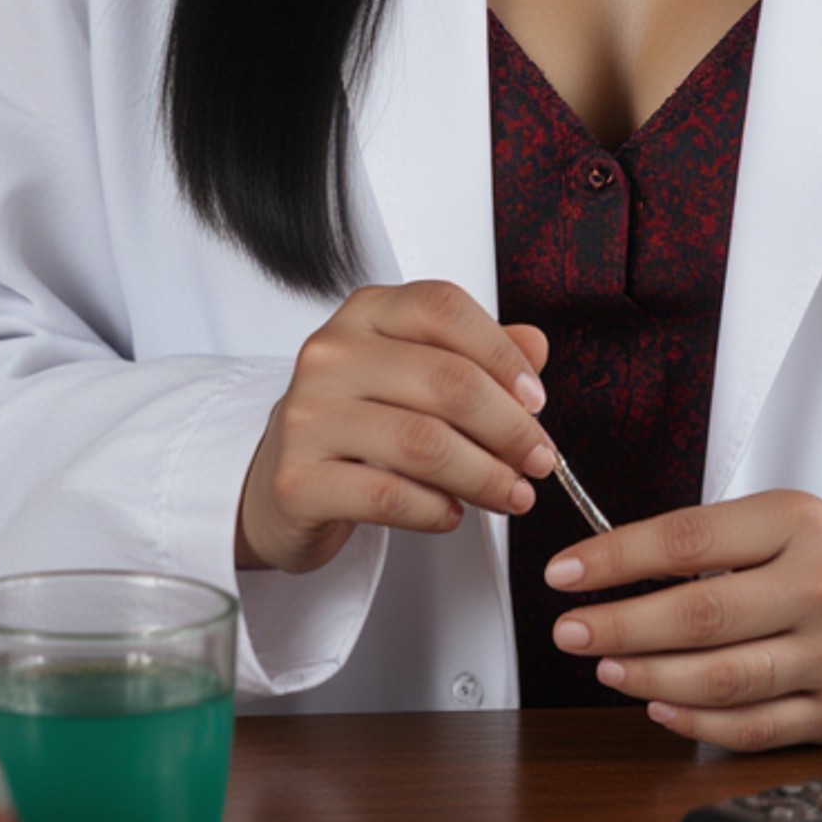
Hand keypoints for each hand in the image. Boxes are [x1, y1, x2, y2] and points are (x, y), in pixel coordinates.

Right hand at [238, 281, 552, 574]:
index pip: (443, 308)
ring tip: (511, 494)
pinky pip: (388, 496)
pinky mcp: (296, 480)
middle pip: (446, 380)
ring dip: (484, 475)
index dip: (501, 353)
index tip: (536, 400)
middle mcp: (331, 354)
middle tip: (540, 461)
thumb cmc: (357, 424)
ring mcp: (307, 416)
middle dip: (510, 428)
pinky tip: (452, 513)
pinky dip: (436, 510)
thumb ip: (475, 354)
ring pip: (423, 442)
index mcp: (365, 313)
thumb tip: (535, 345)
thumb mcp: (415, 374)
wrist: (281, 484)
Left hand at [542, 491, 821, 750]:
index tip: (564, 572)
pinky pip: (753, 728)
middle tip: (569, 630)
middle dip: (621, 625)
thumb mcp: (778, 521)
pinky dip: (695, 723)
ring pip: (722, 679)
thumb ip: (706, 545)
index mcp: (799, 524)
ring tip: (607, 666)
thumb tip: (610, 573)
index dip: (616, 558)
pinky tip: (657, 706)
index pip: (688, 539)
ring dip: (649, 676)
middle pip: (701, 614)